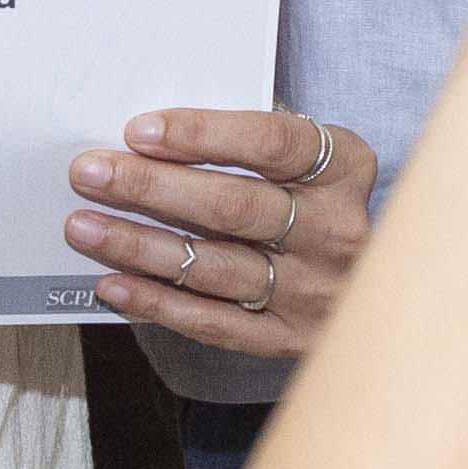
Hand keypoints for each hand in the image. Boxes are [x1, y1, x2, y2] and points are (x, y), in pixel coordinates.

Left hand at [72, 108, 377, 357]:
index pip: (272, 143)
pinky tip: (113, 283)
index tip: (141, 130)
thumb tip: (156, 135)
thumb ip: (254, 143)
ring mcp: (315, 291)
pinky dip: (157, 303)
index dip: (202, 135)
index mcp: (345, 170)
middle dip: (151, 187)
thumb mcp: (311, 160)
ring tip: (83, 226)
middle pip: (233, 206)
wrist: (384, 291)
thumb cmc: (320, 205)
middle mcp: (336, 231)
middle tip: (90, 173)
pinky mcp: (290, 338)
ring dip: (140, 245)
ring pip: (215, 267)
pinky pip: (214, 322)